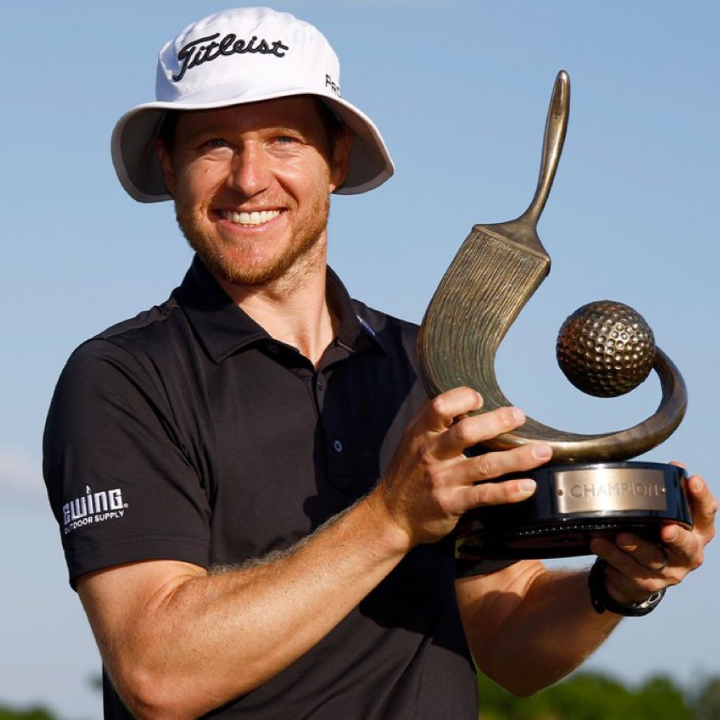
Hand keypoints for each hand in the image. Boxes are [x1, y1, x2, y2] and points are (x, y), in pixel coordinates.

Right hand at [371, 386, 551, 546]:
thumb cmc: (407, 473)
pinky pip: (485, 496)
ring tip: (542, 452)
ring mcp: (443, 479)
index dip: (462, 398)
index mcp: (422, 433)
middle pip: (466, 432)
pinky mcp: (452, 503)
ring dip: (516, 458)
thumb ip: (434, 419)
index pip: (440, 406)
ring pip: (484, 465)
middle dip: (497, 422)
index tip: (481, 397)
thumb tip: (462, 394)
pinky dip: (509, 491)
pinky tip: (528, 486)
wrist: (391, 515)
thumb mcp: (412, 440)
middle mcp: (431, 453)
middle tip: (519, 416)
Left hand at [589, 467, 716, 604]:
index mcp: (696, 531)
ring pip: (652, 558)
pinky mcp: (647, 582)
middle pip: (687, 547)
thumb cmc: (651, 535)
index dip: (701, 497)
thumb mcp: (662, 515)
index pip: (706, 513)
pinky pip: (628, 568)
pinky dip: (611, 554)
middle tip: (665, 529)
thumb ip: (667, 494)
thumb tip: (674, 466)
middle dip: (677, 537)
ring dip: (634, 545)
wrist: (634, 574)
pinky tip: (599, 543)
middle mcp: (688, 554)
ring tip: (618, 534)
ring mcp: (669, 571)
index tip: (693, 480)